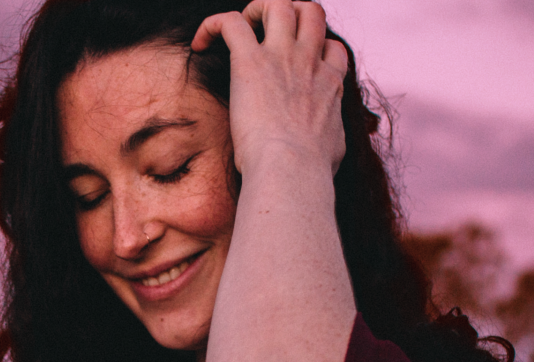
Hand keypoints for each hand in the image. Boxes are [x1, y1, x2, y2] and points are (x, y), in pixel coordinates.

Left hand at [191, 0, 350, 177]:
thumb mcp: (334, 151)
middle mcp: (309, 62)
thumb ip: (331, 138)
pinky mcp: (250, 61)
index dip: (315, 49)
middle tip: (265, 38)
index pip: (331, 48)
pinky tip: (199, 43)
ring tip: (239, 32)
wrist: (291, 170)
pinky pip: (229, 22)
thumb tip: (325, 149)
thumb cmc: (309, 173)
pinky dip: (212, 25)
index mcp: (330, 84)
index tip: (296, 66)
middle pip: (310, 12)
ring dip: (255, 11)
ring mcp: (282, 56)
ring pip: (276, 4)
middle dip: (289, 14)